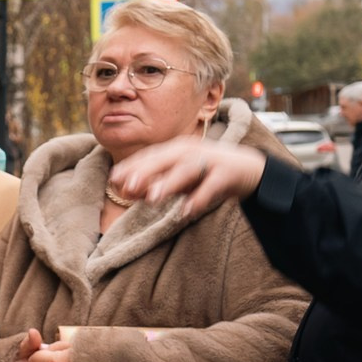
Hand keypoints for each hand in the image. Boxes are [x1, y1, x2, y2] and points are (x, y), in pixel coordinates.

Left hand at [109, 138, 271, 215]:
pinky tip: (186, 212)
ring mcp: (211, 160)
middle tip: (128, 186)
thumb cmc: (205, 174)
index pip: (150, 156)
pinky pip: (212, 185)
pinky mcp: (228, 172)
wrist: (248, 171)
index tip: (114, 180)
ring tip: (153, 198)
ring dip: (169, 182)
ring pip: (187, 169)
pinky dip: (199, 198)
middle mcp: (192, 150)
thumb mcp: (178, 180)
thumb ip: (154, 183)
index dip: (132, 166)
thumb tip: (126, 191)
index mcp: (177, 149)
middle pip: (165, 159)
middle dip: (146, 171)